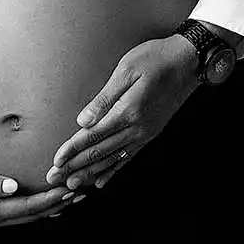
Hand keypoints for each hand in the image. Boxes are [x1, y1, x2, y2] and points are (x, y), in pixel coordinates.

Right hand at [0, 165, 79, 227]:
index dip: (48, 199)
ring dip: (55, 206)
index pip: (27, 207)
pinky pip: (26, 213)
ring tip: (76, 196)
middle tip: (81, 191)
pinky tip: (57, 203)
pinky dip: (44, 207)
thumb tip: (13, 185)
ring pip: (33, 215)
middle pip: (35, 213)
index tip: (67, 189)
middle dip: (59, 203)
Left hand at [46, 37, 198, 191]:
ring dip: (90, 173)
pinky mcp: (150, 133)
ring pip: (112, 159)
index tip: (55, 161)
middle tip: (54, 178)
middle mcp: (137, 128)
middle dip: (74, 167)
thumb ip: (104, 98)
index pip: (92, 136)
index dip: (71, 150)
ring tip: (72, 185)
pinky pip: (128, 157)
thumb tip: (83, 121)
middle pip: (99, 152)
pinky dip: (113, 170)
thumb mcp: (127, 70)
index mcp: (127, 111)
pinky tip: (102, 181)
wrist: (189, 61)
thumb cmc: (156, 58)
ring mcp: (145, 133)